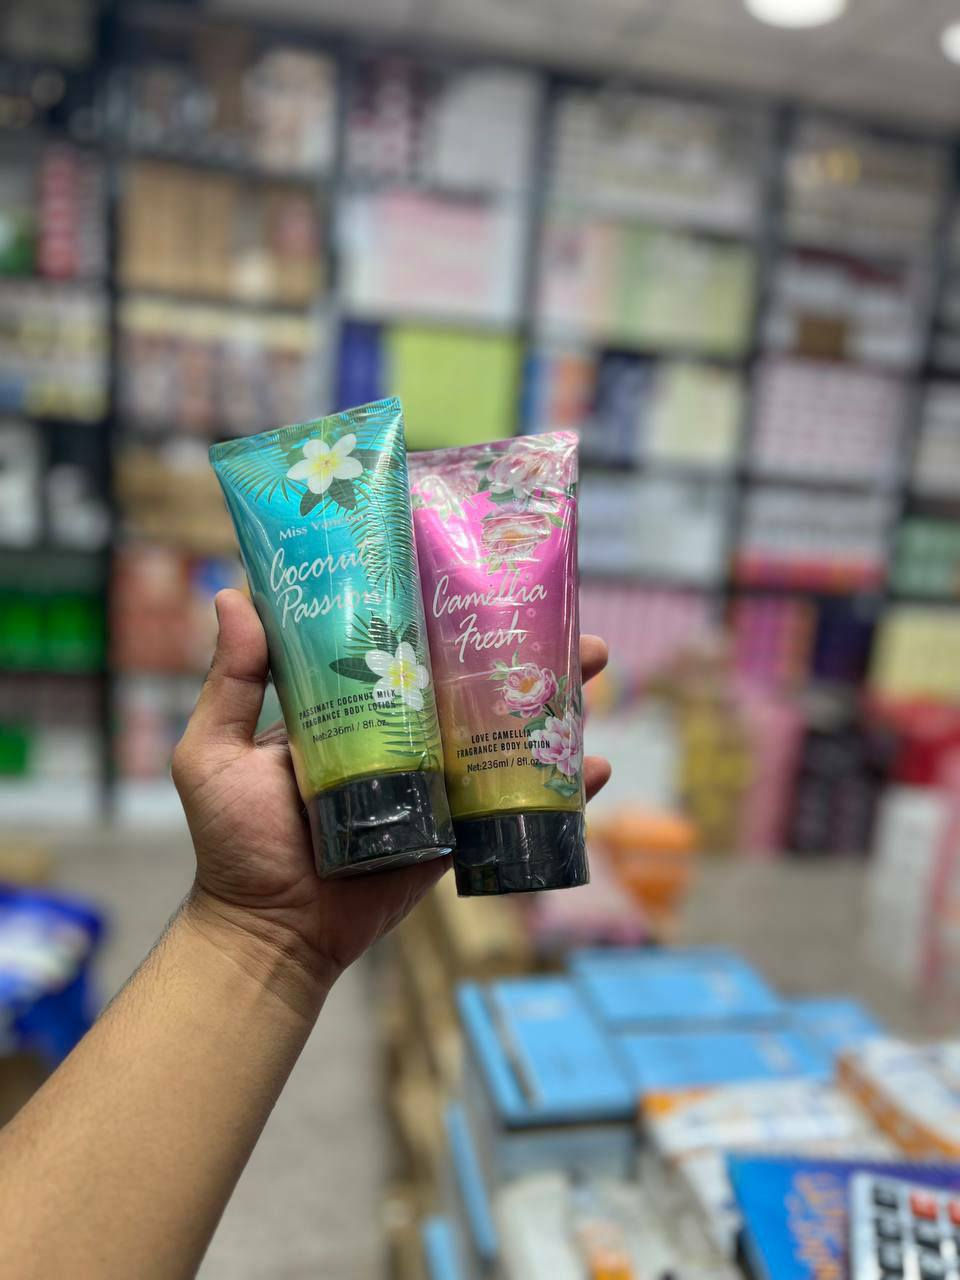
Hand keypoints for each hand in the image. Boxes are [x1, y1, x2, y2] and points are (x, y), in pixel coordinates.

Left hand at [173, 589, 610, 1016]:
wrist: (271, 933)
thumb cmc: (235, 843)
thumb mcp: (216, 754)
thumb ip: (231, 683)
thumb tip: (235, 593)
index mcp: (351, 707)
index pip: (404, 644)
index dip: (444, 609)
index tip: (478, 571)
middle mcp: (398, 735)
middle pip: (468, 680)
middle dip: (518, 646)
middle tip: (560, 616)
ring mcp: (432, 783)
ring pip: (500, 731)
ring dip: (550, 701)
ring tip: (591, 668)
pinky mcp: (454, 831)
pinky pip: (511, 802)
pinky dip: (561, 789)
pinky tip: (596, 768)